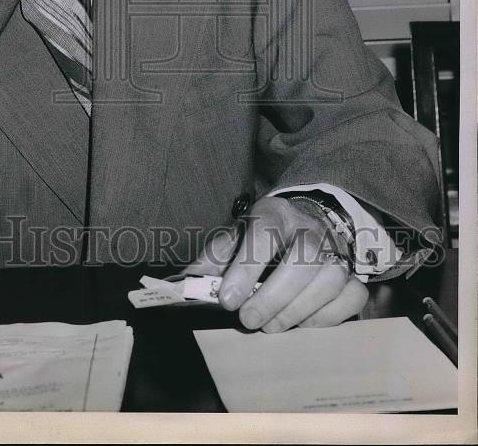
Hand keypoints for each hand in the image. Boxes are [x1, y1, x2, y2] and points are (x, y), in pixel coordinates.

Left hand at [186, 196, 368, 331]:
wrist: (307, 223)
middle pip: (302, 258)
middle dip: (274, 296)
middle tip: (249, 321)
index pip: (262, 235)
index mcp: (275, 213)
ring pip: (329, 279)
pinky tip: (304, 323)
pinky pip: (351, 296)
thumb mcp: (235, 238)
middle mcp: (310, 228)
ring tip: (272, 326)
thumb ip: (214, 259)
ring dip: (297, 311)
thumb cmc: (264, 237)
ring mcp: (336, 250)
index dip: (245, 268)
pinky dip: (328, 316)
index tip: (227, 300)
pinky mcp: (353, 273)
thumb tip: (186, 282)